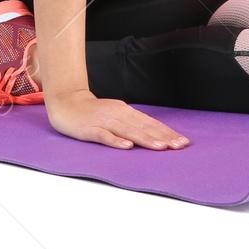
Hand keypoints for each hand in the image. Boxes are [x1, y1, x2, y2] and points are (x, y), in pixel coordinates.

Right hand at [44, 88, 189, 149]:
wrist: (65, 101)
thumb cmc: (93, 112)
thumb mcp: (116, 113)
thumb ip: (132, 123)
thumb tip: (155, 134)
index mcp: (125, 111)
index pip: (150, 123)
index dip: (167, 132)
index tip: (183, 142)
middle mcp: (117, 114)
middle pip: (143, 127)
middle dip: (163, 137)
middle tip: (179, 146)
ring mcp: (103, 121)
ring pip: (128, 130)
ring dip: (145, 139)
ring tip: (160, 147)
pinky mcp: (89, 129)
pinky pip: (104, 135)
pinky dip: (115, 141)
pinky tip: (126, 147)